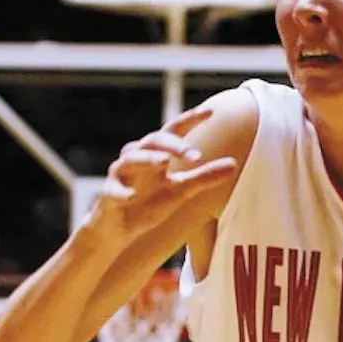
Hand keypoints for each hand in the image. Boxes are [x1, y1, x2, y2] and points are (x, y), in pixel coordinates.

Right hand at [90, 107, 238, 236]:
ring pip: (131, 159)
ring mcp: (121, 175)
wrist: (118, 229)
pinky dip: (120, 192)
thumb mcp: (180, 191)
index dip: (190, 119)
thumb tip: (234, 164)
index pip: (173, 131)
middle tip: (195, 155)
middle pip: (153, 141)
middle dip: (173, 145)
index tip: (211, 112)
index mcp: (157, 154)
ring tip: (164, 162)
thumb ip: (204, 177)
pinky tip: (130, 196)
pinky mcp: (108, 195)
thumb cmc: (148, 204)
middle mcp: (138, 158)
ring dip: (147, 159)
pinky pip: (112, 191)